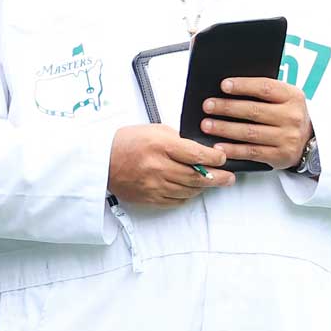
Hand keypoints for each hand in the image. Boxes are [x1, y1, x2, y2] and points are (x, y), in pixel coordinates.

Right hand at [108, 124, 232, 206]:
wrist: (102, 161)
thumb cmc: (126, 142)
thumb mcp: (153, 130)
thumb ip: (177, 139)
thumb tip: (198, 150)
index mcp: (160, 146)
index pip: (196, 154)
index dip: (214, 157)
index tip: (222, 157)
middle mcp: (159, 167)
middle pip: (197, 176)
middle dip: (218, 177)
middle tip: (229, 178)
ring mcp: (155, 186)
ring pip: (189, 190)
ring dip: (204, 187)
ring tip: (214, 183)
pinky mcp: (150, 198)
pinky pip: (177, 201)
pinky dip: (188, 196)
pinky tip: (193, 190)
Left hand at [201, 77, 311, 170]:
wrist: (309, 141)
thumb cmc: (288, 114)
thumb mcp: (284, 98)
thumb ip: (263, 92)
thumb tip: (228, 87)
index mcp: (293, 97)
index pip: (265, 88)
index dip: (243, 86)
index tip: (224, 85)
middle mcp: (292, 117)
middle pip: (254, 111)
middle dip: (227, 108)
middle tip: (208, 106)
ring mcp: (287, 138)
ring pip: (250, 133)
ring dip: (225, 129)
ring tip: (207, 125)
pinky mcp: (280, 156)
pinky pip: (252, 152)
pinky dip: (233, 150)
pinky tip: (219, 146)